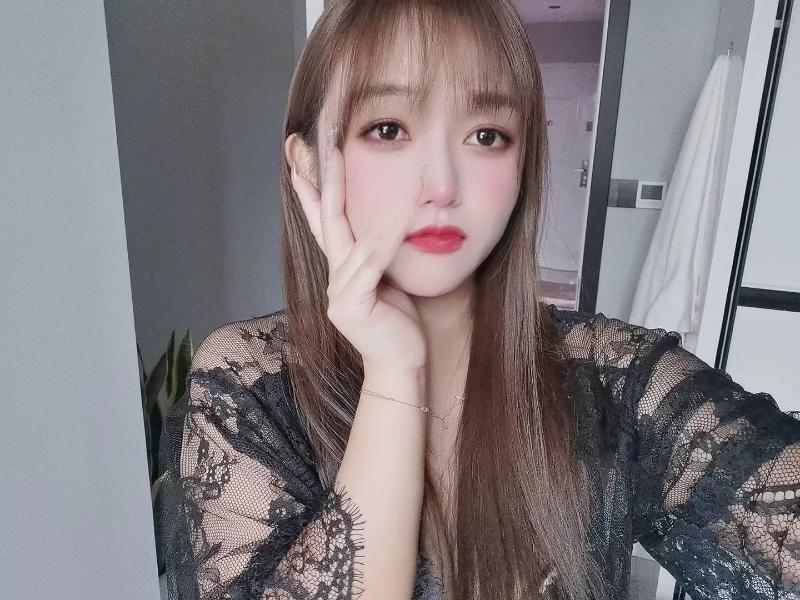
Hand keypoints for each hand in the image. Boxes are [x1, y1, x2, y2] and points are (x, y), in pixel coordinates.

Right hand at [289, 126, 426, 370]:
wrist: (400, 366)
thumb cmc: (397, 324)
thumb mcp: (387, 281)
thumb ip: (380, 254)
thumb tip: (392, 219)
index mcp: (341, 268)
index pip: (322, 217)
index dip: (310, 183)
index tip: (300, 149)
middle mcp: (334, 275)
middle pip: (324, 216)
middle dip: (317, 174)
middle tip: (309, 138)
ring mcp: (339, 291)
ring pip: (349, 234)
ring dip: (348, 191)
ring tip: (346, 153)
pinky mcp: (352, 305)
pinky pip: (372, 262)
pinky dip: (385, 236)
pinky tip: (397, 212)